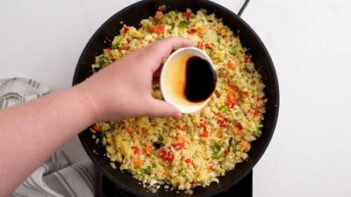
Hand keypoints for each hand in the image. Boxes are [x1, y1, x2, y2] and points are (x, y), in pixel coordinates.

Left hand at [77, 37, 192, 120]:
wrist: (88, 101)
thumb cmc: (116, 100)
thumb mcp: (144, 107)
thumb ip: (164, 109)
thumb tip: (179, 113)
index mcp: (145, 60)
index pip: (167, 44)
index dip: (182, 43)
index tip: (194, 47)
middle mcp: (137, 58)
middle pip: (160, 48)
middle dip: (176, 52)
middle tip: (189, 60)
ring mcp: (129, 63)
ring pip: (151, 57)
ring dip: (164, 62)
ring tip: (177, 70)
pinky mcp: (123, 70)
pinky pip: (144, 65)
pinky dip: (155, 69)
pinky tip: (158, 81)